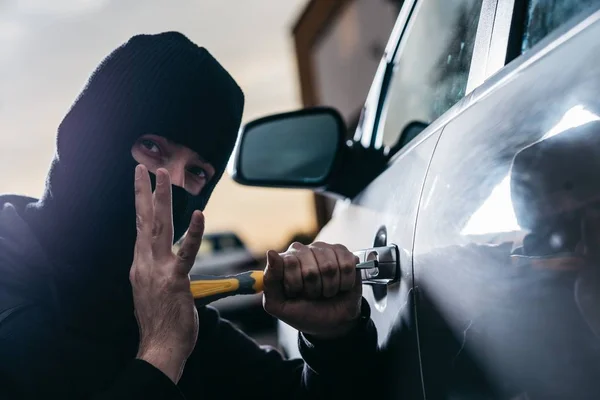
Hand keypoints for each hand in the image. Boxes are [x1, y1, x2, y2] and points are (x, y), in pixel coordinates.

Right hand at [130, 165, 201, 382]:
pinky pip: (186, 253)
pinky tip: (198, 214)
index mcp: (141, 265)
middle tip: (145, 168)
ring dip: (161, 199)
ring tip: (163, 175)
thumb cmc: (160, 322)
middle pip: (144, 220)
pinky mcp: (175, 280)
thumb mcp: (153, 291)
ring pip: (159, 228)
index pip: (141, 228)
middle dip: (145, 192)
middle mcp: (144, 263)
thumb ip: (156, 272)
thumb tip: (163, 264)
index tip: (141, 184)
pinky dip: (192, 233)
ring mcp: (157, 270)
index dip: (141, 204)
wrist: (159, 347)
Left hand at [262, 242, 361, 339]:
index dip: (295, 284)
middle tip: (312, 295)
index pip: (289, 262)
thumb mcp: (279, 305)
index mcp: (284, 261)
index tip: (295, 293)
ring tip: (326, 291)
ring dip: (329, 288)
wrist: (332, 322)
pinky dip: (344, 282)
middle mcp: (303, 251)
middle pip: (310, 269)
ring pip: (330, 267)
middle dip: (313, 289)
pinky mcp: (343, 253)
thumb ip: (270, 281)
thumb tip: (272, 253)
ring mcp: (323, 250)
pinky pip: (346, 265)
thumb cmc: (304, 312)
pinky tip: (340, 285)